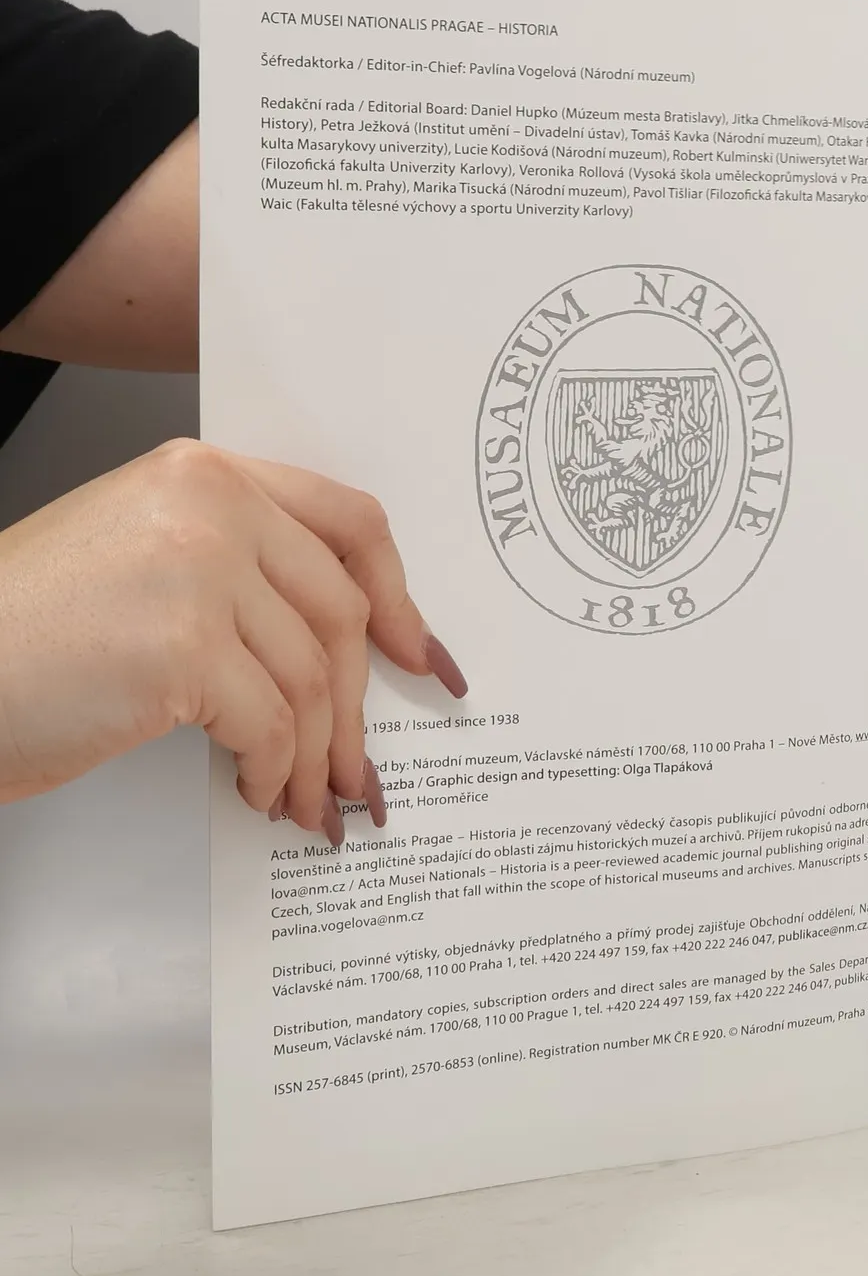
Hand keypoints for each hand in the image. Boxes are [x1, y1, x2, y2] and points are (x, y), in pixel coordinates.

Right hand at [0, 440, 466, 843]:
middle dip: (359, 704)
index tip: (421, 658)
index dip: (398, 598)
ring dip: (319, 756)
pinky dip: (274, 772)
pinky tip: (258, 796)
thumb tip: (343, 644)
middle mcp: (208, 505)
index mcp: (204, 473)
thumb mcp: (141, 561)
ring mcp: (196, 571)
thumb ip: (239, 571)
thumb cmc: (24, 635)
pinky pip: (270, 724)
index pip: (348, 522)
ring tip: (311, 803)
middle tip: (362, 769)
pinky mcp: (181, 648)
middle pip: (340, 612)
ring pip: (312, 678)